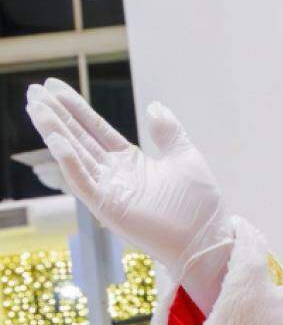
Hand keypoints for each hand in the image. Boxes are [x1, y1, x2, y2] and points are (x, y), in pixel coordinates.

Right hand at [25, 78, 232, 313]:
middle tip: (33, 90)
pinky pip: (83, 183)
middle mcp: (114, 174)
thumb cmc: (200, 204)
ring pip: (74, 156)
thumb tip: (154, 106)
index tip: (54, 86)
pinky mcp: (108, 209)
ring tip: (36, 107)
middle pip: (79, 138)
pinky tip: (57, 141)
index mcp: (130, 160)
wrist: (208, 238)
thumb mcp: (185, 158)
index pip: (96, 129)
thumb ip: (168, 132)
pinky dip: (70, 163)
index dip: (76, 108)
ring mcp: (109, 191)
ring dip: (54, 132)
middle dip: (56, 115)